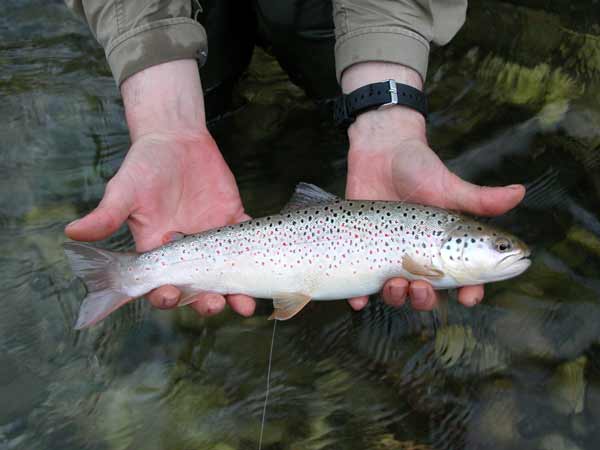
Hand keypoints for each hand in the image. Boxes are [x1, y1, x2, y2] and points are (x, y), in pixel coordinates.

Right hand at [65, 60, 255, 317]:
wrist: (175, 139)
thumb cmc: (145, 165)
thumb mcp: (124, 189)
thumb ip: (106, 214)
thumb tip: (72, 233)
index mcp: (158, 249)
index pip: (161, 282)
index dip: (164, 295)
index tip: (169, 297)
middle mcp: (188, 250)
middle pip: (197, 286)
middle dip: (205, 301)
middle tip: (213, 306)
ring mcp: (213, 237)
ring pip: (227, 271)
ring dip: (237, 290)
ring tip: (245, 304)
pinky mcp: (234, 219)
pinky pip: (248, 238)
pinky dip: (257, 250)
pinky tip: (265, 261)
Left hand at [341, 63, 524, 311]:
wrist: (381, 153)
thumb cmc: (420, 169)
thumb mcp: (449, 187)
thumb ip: (480, 198)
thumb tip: (521, 191)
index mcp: (446, 249)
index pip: (463, 280)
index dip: (469, 293)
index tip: (468, 297)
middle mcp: (420, 258)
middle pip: (427, 294)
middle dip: (426, 299)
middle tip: (422, 287)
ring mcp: (391, 257)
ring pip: (396, 294)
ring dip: (397, 298)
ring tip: (395, 283)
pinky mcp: (364, 252)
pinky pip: (359, 285)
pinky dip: (357, 299)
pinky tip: (357, 302)